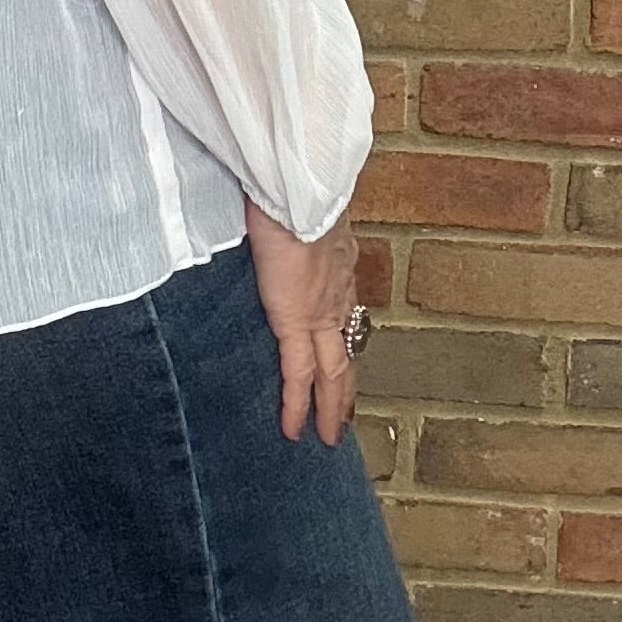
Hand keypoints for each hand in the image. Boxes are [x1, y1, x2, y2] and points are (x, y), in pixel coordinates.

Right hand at [245, 195, 359, 445]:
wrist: (296, 185)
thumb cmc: (288, 185)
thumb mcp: (295, 207)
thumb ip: (290, 221)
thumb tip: (276, 216)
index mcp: (336, 266)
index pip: (342, 314)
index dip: (341, 342)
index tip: (341, 363)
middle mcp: (337, 294)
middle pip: (345, 351)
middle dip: (345, 386)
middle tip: (345, 416)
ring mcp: (321, 312)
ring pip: (332, 371)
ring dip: (332, 405)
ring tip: (330, 435)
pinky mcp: (298, 322)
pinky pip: (298, 374)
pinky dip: (298, 405)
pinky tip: (294, 431)